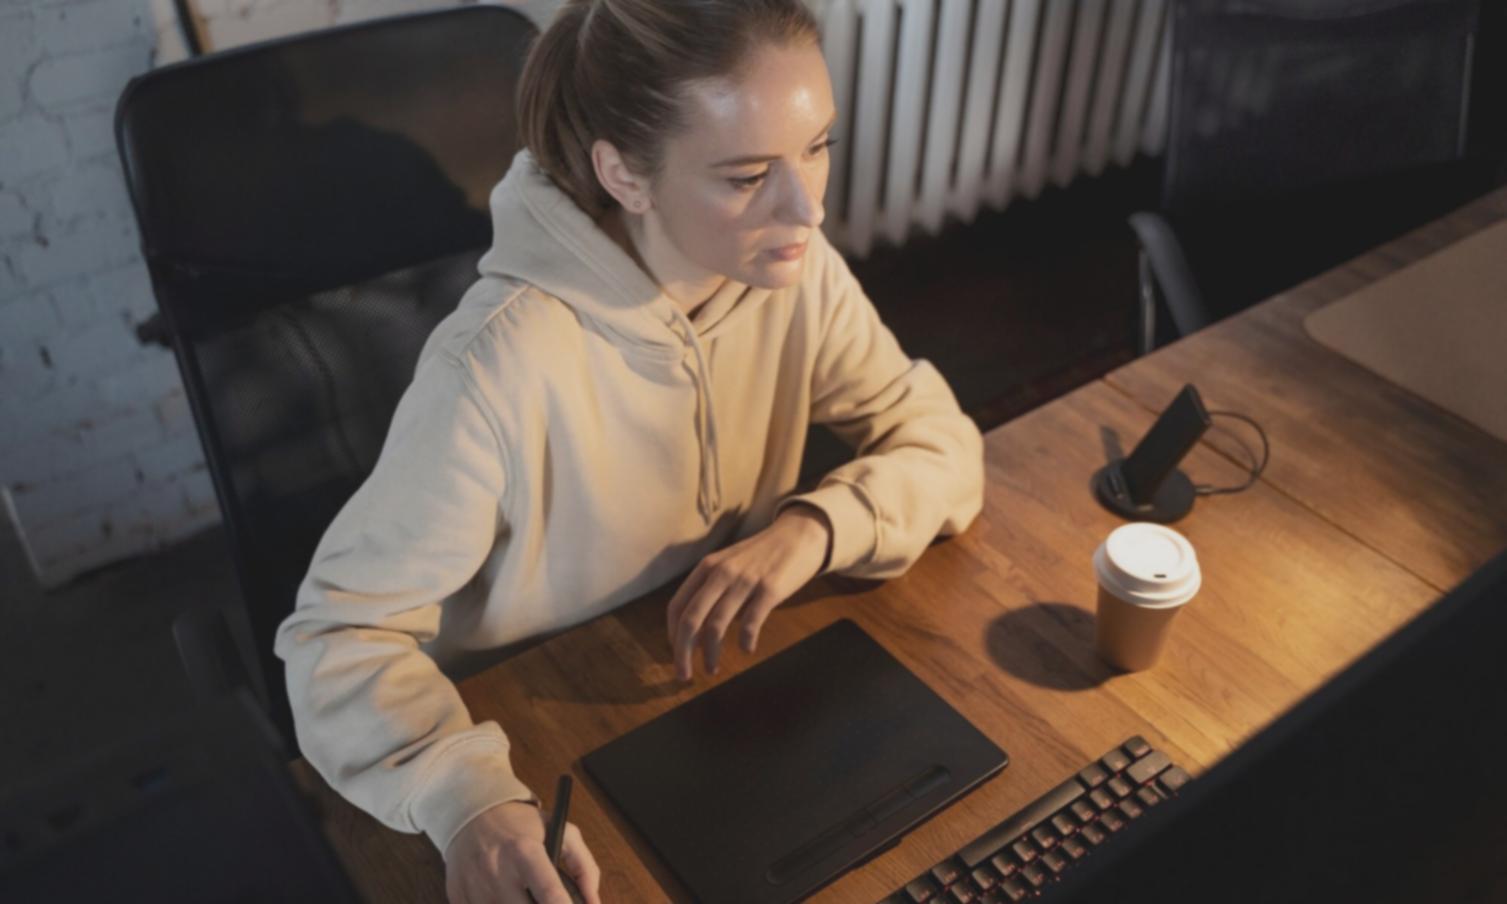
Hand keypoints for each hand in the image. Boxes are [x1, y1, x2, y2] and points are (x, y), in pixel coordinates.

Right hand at [445, 800, 601, 903]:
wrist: (472, 814)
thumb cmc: (521, 826)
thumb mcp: (560, 830)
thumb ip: (584, 867)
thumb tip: (594, 903)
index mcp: (524, 851)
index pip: (549, 893)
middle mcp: (497, 871)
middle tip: (548, 903)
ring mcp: (475, 888)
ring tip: (524, 896)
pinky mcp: (458, 897)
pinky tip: (506, 898)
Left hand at [666, 505, 831, 680]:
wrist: (799, 534)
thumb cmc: (761, 557)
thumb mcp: (728, 567)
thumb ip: (711, 594)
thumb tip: (695, 636)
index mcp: (706, 567)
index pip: (676, 606)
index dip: (672, 635)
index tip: (676, 654)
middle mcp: (721, 573)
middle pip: (690, 620)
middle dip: (683, 653)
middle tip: (684, 675)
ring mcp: (745, 580)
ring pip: (716, 626)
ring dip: (711, 654)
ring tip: (712, 668)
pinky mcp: (770, 588)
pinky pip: (750, 622)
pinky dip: (745, 641)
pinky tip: (746, 648)